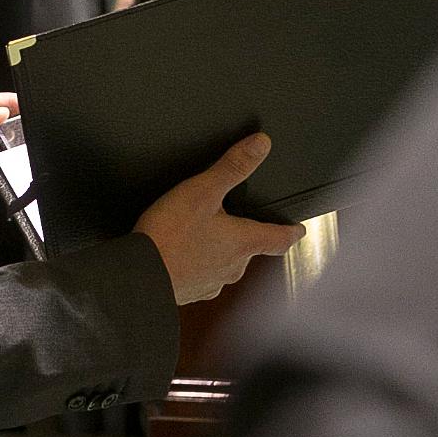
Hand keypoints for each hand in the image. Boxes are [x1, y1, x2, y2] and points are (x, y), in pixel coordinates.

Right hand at [135, 132, 302, 304]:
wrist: (139, 276)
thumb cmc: (170, 236)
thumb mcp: (201, 191)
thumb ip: (232, 167)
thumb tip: (261, 145)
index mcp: (242, 242)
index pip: (278, 238)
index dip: (290, 232)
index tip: (298, 230)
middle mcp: (233, 266)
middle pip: (250, 251)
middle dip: (246, 237)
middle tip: (239, 223)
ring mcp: (212, 282)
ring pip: (226, 264)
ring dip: (221, 252)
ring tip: (205, 236)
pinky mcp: (191, 291)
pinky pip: (203, 276)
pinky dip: (198, 265)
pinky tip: (183, 255)